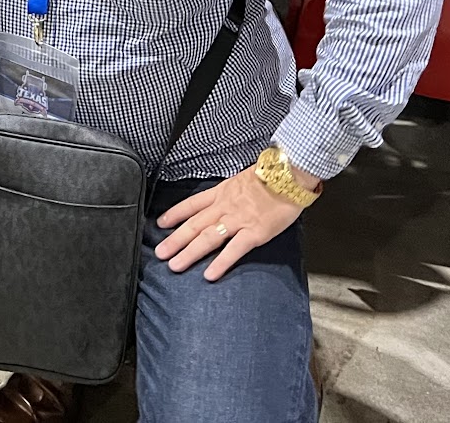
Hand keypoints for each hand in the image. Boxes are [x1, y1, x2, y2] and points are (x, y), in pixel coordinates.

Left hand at [153, 162, 315, 280]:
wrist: (289, 175)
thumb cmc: (270, 177)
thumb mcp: (242, 180)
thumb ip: (230, 192)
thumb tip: (222, 199)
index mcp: (221, 192)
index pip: (192, 204)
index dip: (175, 214)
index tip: (161, 224)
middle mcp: (225, 206)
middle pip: (194, 224)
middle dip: (175, 240)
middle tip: (159, 253)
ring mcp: (239, 220)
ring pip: (208, 237)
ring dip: (189, 252)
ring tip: (174, 265)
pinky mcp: (255, 232)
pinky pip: (234, 249)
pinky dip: (220, 263)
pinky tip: (209, 274)